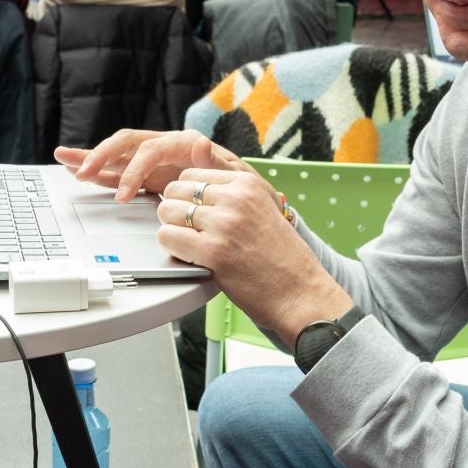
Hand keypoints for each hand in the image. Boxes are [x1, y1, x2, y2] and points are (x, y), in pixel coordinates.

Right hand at [56, 129, 251, 202]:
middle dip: (102, 156)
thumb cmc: (241, 188)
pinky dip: (98, 170)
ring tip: (64, 158)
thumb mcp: (236, 177)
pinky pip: (119, 170)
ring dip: (91, 157)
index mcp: (185, 144)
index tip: (124, 195)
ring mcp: (156, 161)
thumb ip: (215, 162)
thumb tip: (199, 143)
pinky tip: (77, 168)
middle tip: (82, 171)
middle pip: (128, 144)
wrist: (248, 200)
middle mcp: (166, 147)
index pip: (150, 150)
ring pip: (118, 154)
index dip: (134, 171)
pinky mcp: (149, 175)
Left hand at [154, 170, 349, 348]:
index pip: (193, 173)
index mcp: (248, 183)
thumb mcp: (262, 209)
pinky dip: (171, 247)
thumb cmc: (282, 258)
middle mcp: (236, 198)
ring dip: (171, 228)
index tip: (194, 211)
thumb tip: (196, 184)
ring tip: (189, 243)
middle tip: (188, 229)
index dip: (187, 195)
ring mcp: (224, 223)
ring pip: (167, 211)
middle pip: (176, 189)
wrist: (299, 293)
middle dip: (175, 208)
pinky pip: (168, 237)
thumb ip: (233, 194)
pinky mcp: (213, 251)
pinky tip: (189, 255)